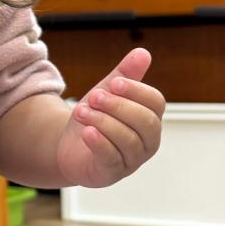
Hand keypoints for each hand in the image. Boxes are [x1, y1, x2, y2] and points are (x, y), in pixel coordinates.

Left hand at [56, 47, 163, 188]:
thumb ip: (125, 75)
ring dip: (102, 121)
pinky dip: (99, 143)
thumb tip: (143, 52)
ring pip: (127, 139)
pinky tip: (86, 132)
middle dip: (118, 106)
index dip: (136, 91)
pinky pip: (111, 158)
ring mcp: (132, 160)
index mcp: (150, 118)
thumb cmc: (95, 118)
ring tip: (80, 111)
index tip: (113, 82)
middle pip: (144, 121)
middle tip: (94, 96)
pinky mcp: (112, 173)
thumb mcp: (107, 92)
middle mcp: (147, 141)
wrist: (69, 147)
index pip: (156, 103)